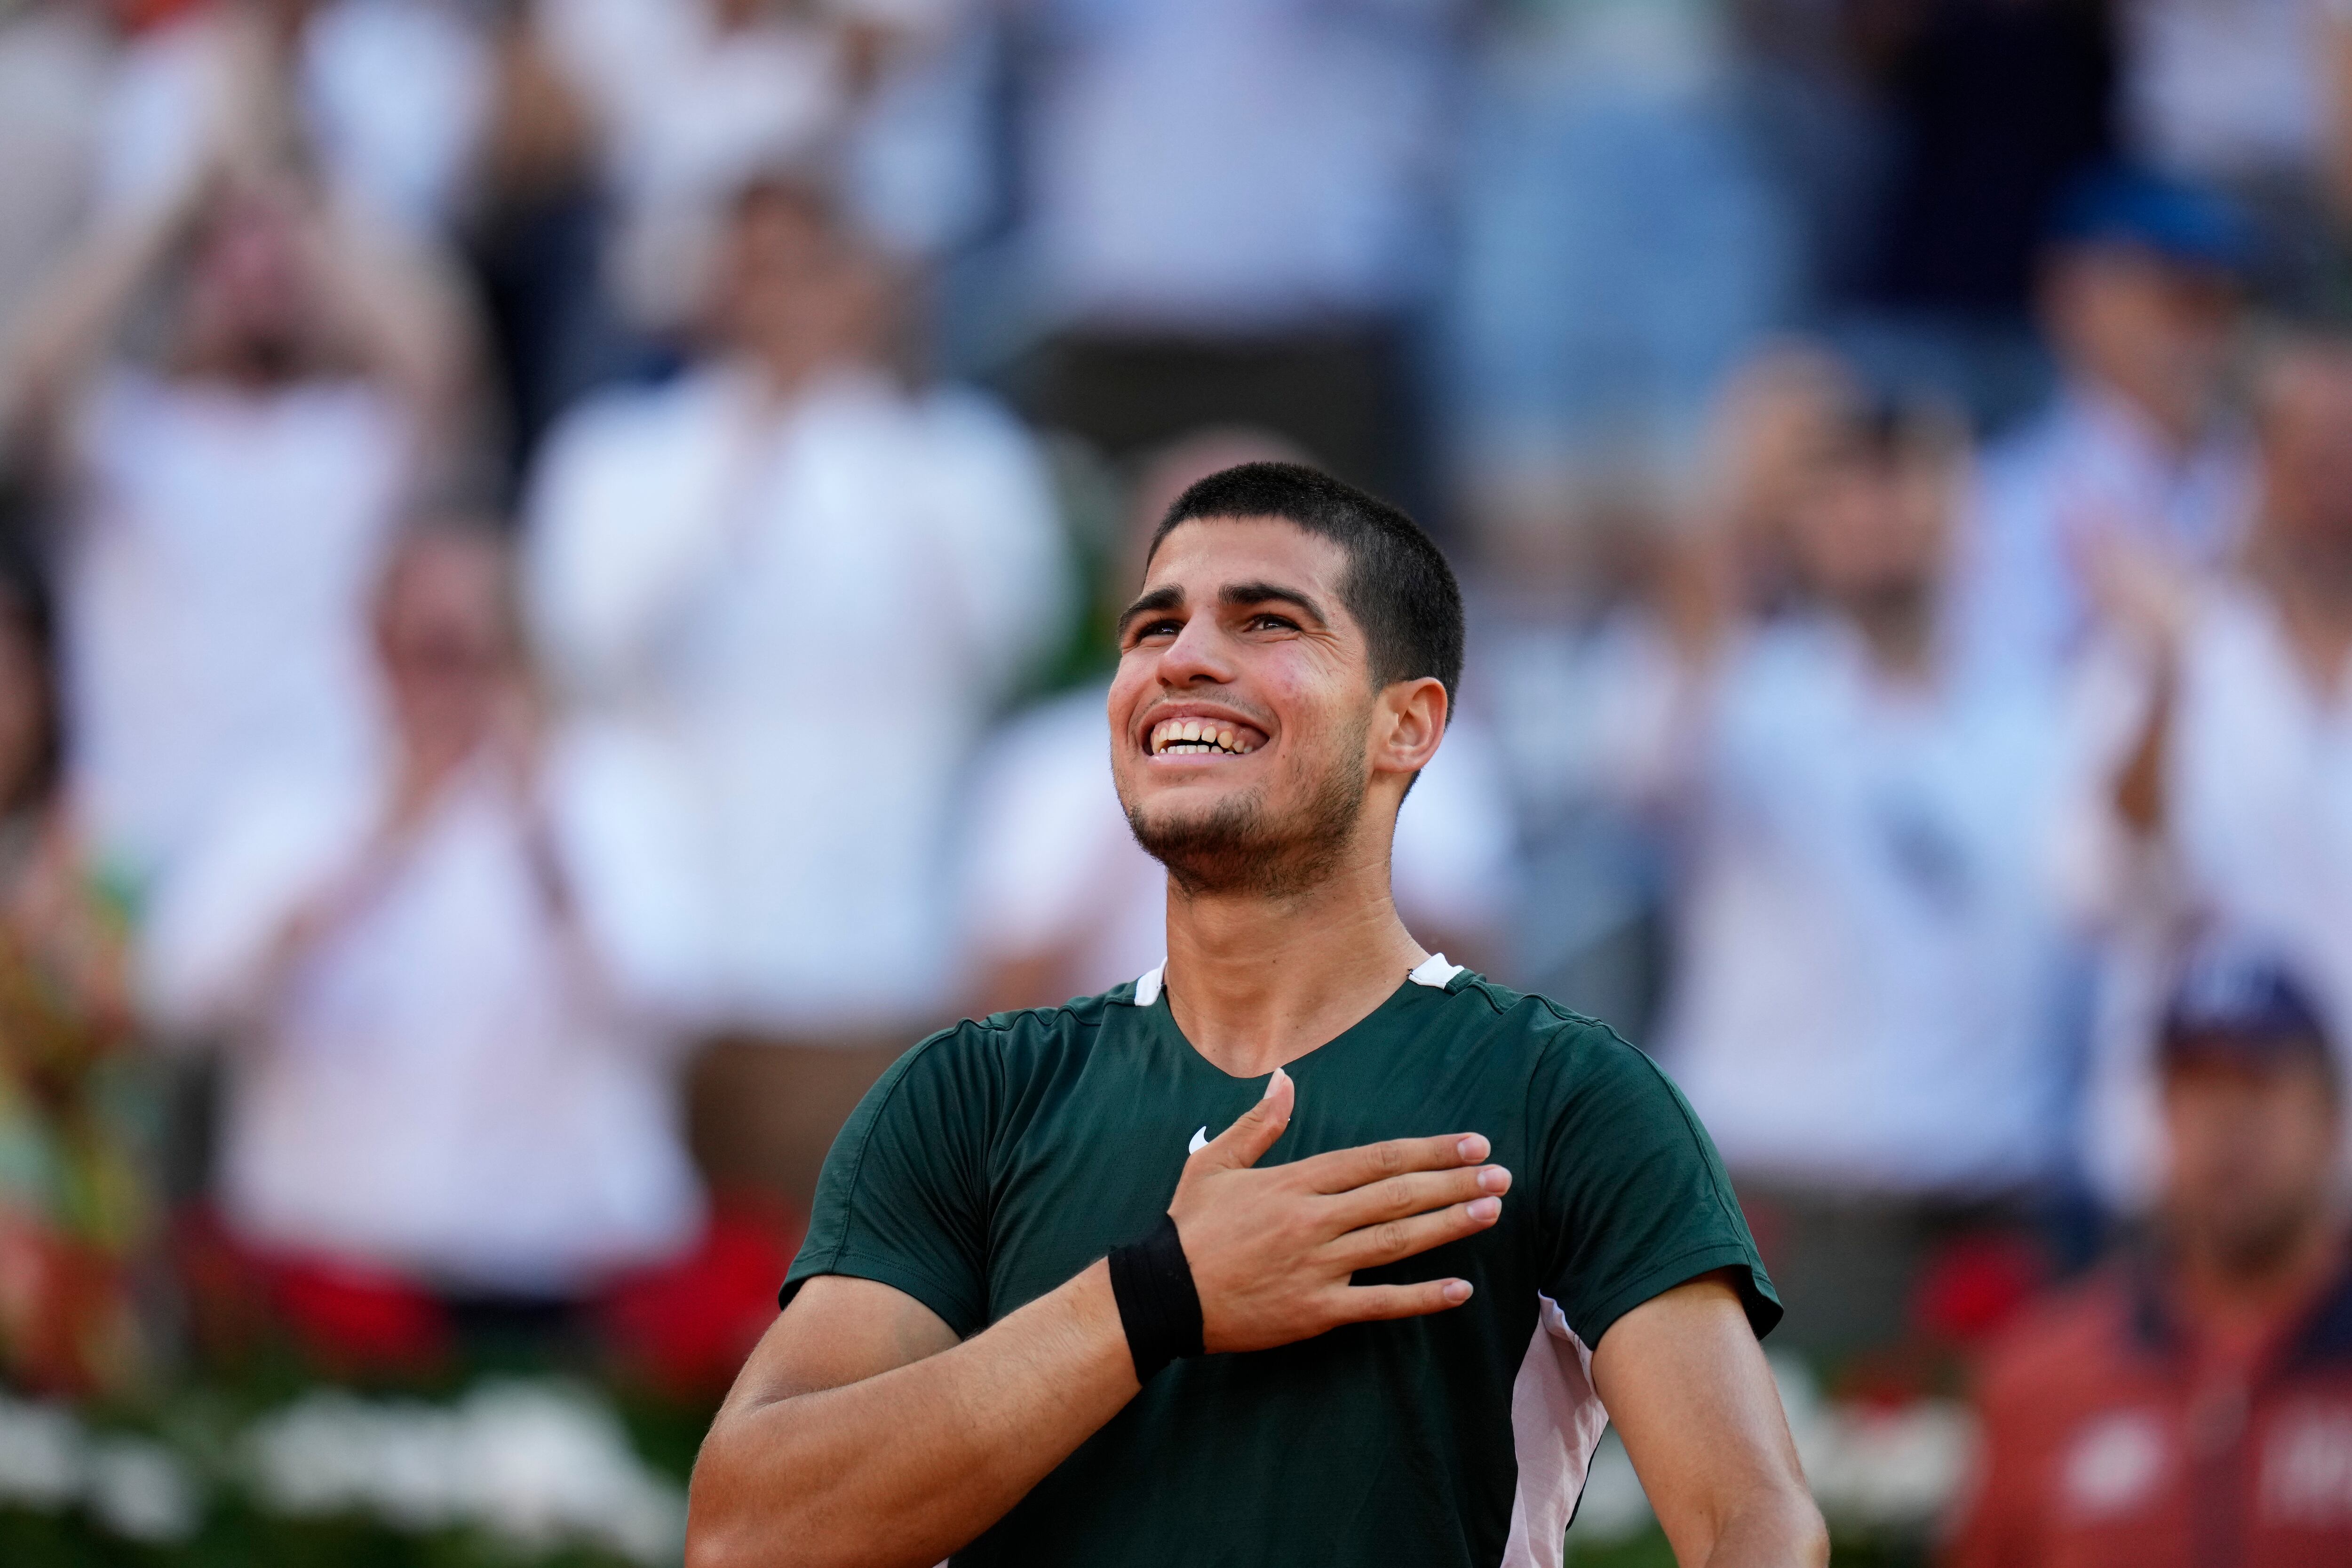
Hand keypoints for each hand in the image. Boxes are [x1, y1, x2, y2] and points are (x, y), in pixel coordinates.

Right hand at [1166, 1069, 1508, 1353]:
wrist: (1162, 1295)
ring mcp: (1317, 1267)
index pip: (1375, 1160)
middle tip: (1500, 1174)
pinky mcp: (1316, 1311)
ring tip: (1491, 1211)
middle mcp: (1313, 1221)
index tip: (1469, 1143)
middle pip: (1396, 1196)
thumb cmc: (1190, 1227)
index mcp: (1294, 1182)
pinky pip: (1378, 1304)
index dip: (1426, 1150)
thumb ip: (1258, 1123)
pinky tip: (1459, 1289)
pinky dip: (1420, 1297)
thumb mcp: (1215, 1163)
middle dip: (1452, 1182)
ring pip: (1396, 1243)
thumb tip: (1284, 1078)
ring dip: (1448, 1225)